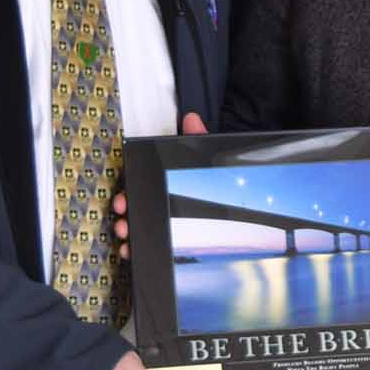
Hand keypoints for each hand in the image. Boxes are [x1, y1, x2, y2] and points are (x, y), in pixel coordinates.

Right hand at [114, 111, 206, 259]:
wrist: (245, 216)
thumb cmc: (220, 185)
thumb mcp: (208, 164)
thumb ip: (200, 141)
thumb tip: (192, 118)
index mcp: (165, 186)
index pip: (139, 187)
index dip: (128, 193)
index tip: (124, 198)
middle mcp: (161, 206)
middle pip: (134, 209)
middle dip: (125, 213)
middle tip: (124, 215)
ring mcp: (163, 227)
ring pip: (137, 229)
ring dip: (126, 231)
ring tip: (126, 232)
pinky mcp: (168, 245)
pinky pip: (146, 248)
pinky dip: (134, 250)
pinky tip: (130, 251)